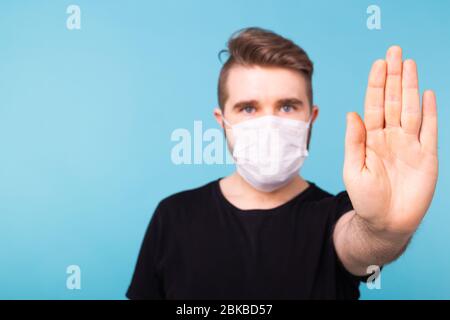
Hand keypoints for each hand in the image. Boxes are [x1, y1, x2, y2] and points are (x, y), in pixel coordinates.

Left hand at [344, 46, 437, 234]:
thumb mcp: (354, 169)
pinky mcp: (427, 156)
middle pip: (394, 101)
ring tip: (409, 64)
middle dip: (394, 77)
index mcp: (371, 139)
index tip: (378, 63)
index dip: (376, 84)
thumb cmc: (366, 198)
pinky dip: (431, 111)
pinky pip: (430, 129)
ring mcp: (410, 144)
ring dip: (411, 87)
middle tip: (395, 51)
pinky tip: (428, 93)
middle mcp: (390, 137)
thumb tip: (352, 113)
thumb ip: (354, 141)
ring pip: (412, 109)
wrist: (386, 222)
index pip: (374, 105)